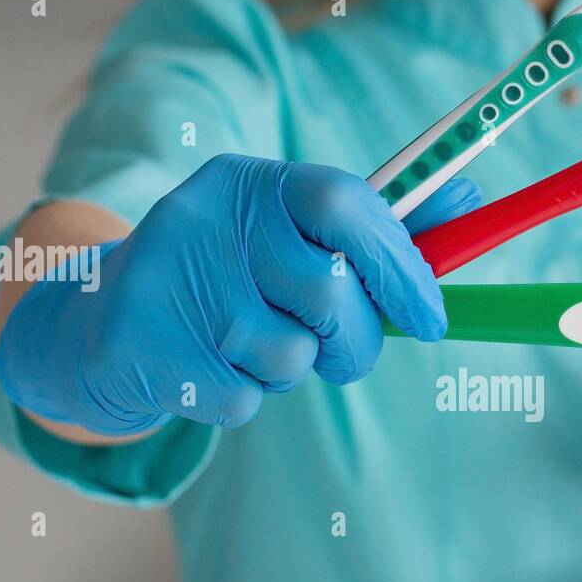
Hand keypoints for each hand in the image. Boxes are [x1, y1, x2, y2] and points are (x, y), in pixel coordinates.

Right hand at [0, 154, 479, 434]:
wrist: (105, 318)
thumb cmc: (231, 275)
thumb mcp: (293, 234)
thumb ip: (379, 227)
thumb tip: (476, 199)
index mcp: (252, 182)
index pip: (346, 202)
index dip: (401, 264)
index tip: (433, 318)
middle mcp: (206, 218)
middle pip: (328, 291)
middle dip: (354, 338)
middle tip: (341, 347)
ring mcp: (169, 281)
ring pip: (289, 354)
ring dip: (290, 367)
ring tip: (249, 343)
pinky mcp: (145, 347)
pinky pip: (243, 399)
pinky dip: (243, 396)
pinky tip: (208, 365)